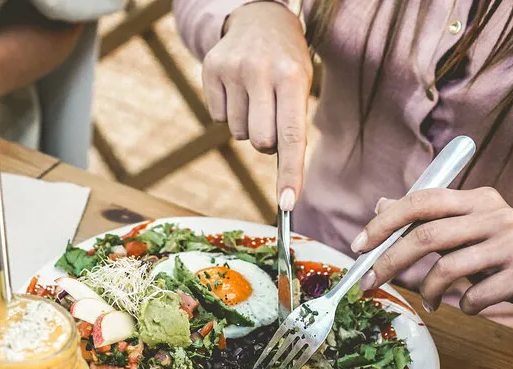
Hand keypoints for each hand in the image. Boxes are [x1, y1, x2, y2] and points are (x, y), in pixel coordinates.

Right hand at [201, 1, 311, 209]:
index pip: (292, 136)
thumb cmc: (287, 63)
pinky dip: (229, 113)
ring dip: (248, 125)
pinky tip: (237, 90)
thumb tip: (285, 186)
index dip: (290, 174)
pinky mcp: (210, 70)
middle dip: (268, 141)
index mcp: (292, 76)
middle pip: (261, 141)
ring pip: (239, 132)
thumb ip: (293, 126)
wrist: (261, 19)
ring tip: (255, 96)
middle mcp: (261, 72)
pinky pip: (218, 118)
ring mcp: (233, 70)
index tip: (288, 205)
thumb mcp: (301, 85)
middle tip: (273, 115)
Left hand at [349, 187, 512, 324]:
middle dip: (390, 262)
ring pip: (448, 268)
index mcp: (478, 199)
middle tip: (370, 283)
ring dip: (428, 291)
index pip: (422, 200)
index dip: (385, 222)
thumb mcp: (469, 233)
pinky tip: (471, 305)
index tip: (359, 247)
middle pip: (427, 235)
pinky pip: (475, 296)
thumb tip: (381, 205)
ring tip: (430, 302)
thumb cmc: (506, 259)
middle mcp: (496, 214)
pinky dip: (464, 307)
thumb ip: (429, 221)